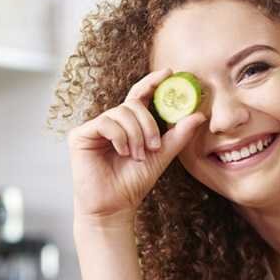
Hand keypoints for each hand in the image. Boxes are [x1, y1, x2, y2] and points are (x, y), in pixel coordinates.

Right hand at [68, 68, 205, 227]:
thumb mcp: (161, 156)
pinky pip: (105, 122)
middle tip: (153, 146)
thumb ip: (178, 135)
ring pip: (121, 113)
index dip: (152, 82)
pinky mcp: (80, 135)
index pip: (139, 96)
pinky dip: (119, 137)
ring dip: (135, 135)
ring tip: (137, 155)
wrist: (114, 206)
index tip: (168, 73)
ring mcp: (95, 128)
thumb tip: (199, 115)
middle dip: (148, 124)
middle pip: (133, 105)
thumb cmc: (133, 183)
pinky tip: (122, 152)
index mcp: (128, 125)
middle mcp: (110, 122)